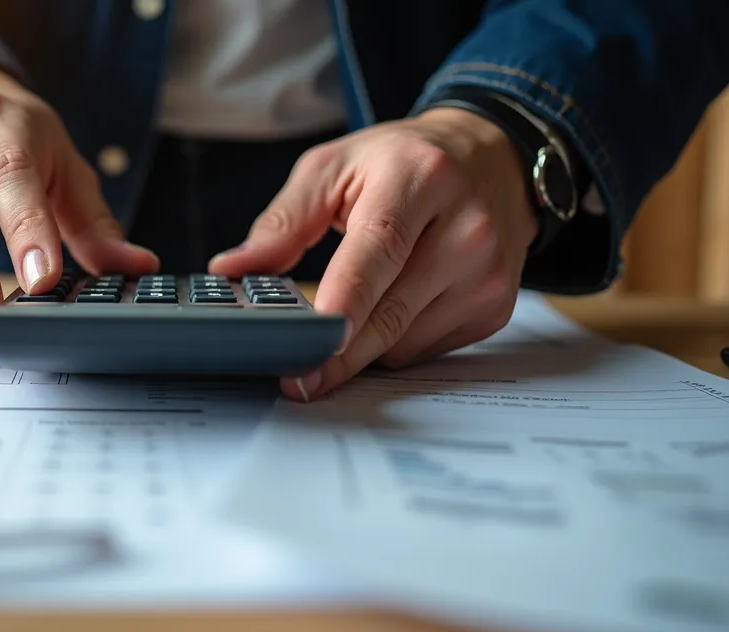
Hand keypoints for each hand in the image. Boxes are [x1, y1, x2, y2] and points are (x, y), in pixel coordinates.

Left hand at [209, 107, 537, 400]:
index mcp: (420, 178)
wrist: (493, 160)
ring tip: (347, 313)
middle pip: (392, 309)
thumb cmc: (404, 162)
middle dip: (338, 352)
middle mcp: (466, 226)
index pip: (381, 246)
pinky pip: (425, 350)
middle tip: (297, 375)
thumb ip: (282, 221)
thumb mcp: (334, 168)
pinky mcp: (495, 308)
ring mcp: (487, 272)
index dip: (348, 297)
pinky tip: (389, 310)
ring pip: (404, 341)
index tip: (320, 338)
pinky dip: (394, 343)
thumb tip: (233, 268)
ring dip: (363, 345)